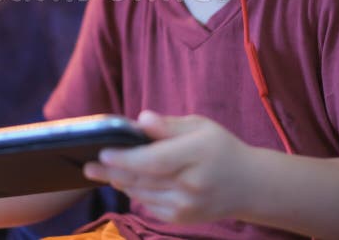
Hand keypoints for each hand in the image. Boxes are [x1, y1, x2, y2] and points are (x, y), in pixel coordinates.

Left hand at [83, 111, 250, 223]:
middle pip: (143, 179)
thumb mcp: (200, 126)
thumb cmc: (220, 148)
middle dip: (111, 172)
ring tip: (100, 170)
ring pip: (142, 193)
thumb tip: (140, 119)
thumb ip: (168, 125)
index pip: (154, 160)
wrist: (250, 186)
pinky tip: (124, 181)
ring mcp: (187, 206)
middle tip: (88, 165)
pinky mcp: (182, 218)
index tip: (103, 152)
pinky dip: (135, 192)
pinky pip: (149, 205)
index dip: (126, 158)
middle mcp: (192, 184)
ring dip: (119, 181)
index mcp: (198, 154)